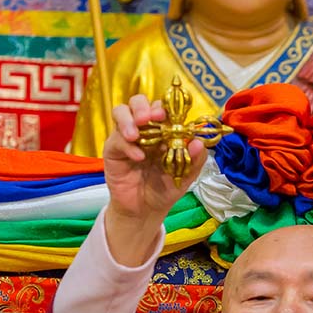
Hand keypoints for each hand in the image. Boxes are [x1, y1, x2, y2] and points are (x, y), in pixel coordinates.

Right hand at [102, 95, 206, 264]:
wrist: (145, 211)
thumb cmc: (164, 189)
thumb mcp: (185, 176)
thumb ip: (194, 159)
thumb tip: (198, 142)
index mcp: (162, 130)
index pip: (161, 107)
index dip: (164, 106)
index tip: (167, 115)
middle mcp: (143, 129)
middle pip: (138, 102)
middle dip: (143, 106)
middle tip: (150, 117)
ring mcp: (126, 138)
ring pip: (120, 112)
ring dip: (128, 119)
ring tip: (136, 133)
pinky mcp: (113, 150)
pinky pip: (115, 139)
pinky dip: (127, 145)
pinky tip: (137, 157)